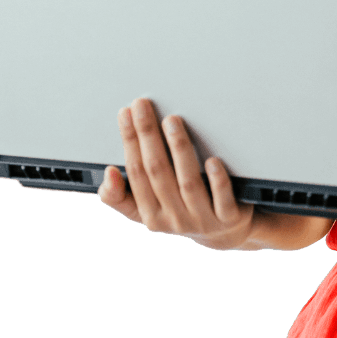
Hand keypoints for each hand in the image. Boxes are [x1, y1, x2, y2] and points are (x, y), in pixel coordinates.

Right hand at [97, 97, 254, 250]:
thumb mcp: (149, 208)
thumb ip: (123, 194)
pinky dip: (216, 179)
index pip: (135, 173)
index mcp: (151, 216)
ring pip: (188, 182)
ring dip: (179, 149)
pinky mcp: (227, 217)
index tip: (125, 113)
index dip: (129, 141)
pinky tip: (212, 159)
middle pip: (157, 172)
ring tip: (173, 120)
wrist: (224, 232)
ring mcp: (202, 219)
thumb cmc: (183, 209)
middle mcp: (174, 219)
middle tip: (143, 105)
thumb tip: (109, 173)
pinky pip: (221, 198)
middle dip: (147, 135)